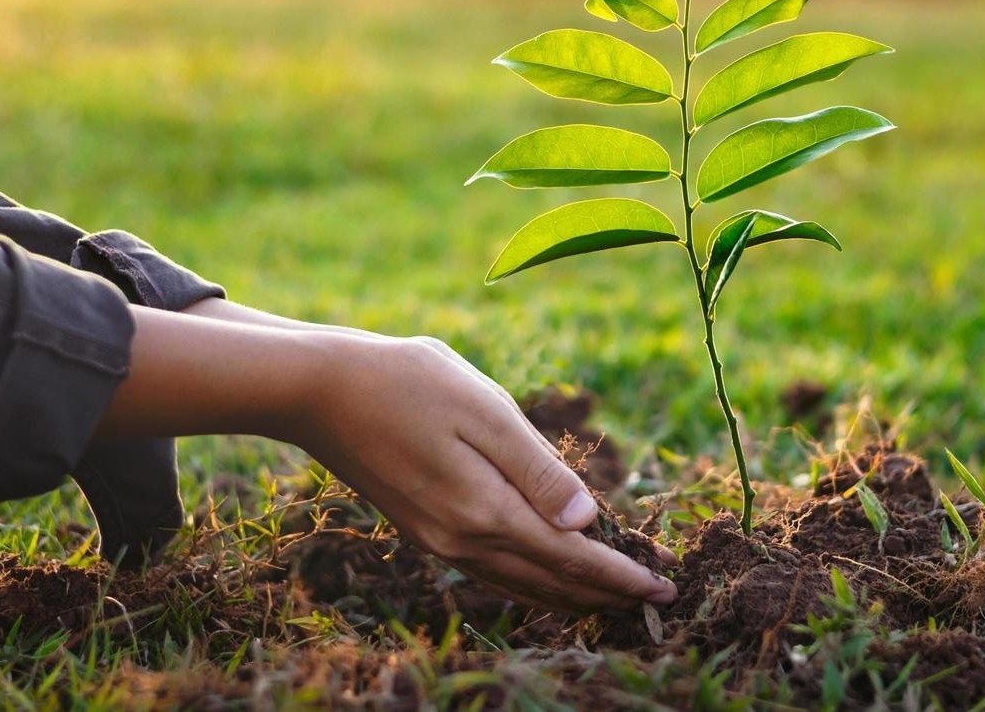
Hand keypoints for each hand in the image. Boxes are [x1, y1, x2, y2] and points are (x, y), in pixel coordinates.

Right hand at [290, 335, 676, 612]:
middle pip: (551, 582)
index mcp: (486, 510)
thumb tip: (589, 522)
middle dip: (606, 593)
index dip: (622, 576)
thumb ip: (539, 470)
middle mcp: (463, 539)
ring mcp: (440, 539)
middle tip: (656, 601)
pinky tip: (546, 576)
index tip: (663, 589)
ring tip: (613, 598)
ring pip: (521, 584)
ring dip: (572, 594)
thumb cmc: (410, 383)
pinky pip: (493, 572)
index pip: (572, 557)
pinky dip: (532, 582)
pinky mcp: (424, 529)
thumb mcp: (485, 411)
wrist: (321, 390)